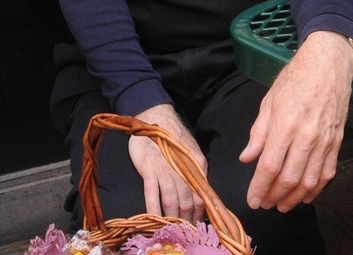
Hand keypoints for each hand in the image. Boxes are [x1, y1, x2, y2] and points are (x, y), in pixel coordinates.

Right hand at [130, 103, 206, 221]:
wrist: (154, 116)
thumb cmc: (172, 137)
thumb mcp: (191, 152)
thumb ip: (197, 172)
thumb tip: (203, 196)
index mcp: (197, 165)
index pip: (202, 196)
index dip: (200, 216)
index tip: (197, 228)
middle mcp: (183, 169)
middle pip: (188, 203)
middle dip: (187, 222)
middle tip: (184, 236)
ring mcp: (165, 169)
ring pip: (173, 202)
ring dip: (172, 220)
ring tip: (170, 232)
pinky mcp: (149, 169)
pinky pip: (153, 195)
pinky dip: (154, 210)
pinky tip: (154, 221)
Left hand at [239, 31, 352, 212]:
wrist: (328, 65)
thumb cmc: (295, 79)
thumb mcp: (269, 100)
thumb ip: (258, 132)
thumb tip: (247, 158)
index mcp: (284, 124)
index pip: (269, 166)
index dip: (259, 187)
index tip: (252, 200)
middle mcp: (305, 137)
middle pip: (288, 178)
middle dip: (274, 197)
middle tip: (264, 205)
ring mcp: (324, 141)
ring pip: (309, 181)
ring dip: (294, 198)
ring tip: (281, 206)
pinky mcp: (337, 143)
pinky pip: (327, 174)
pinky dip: (316, 190)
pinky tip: (305, 196)